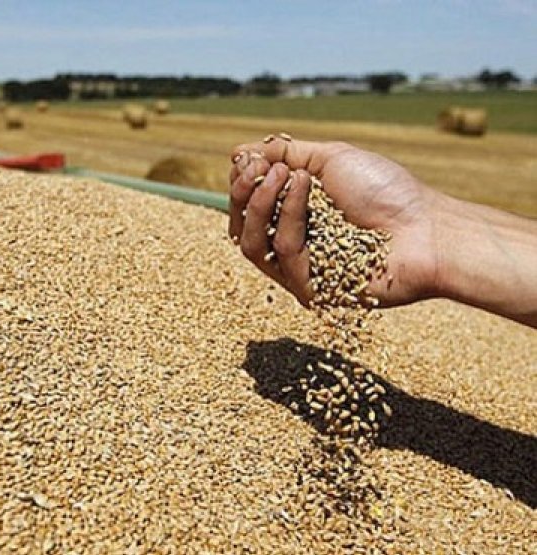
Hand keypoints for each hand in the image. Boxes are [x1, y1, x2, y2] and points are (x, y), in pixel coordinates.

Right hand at [228, 137, 441, 307]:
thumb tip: (238, 152)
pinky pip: (285, 253)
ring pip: (252, 244)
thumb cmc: (388, 191)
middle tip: (259, 167)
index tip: (251, 159)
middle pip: (242, 228)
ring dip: (260, 203)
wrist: (428, 226)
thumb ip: (285, 156)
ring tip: (284, 175)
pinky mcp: (311, 290)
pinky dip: (291, 215)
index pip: (247, 208)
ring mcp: (299, 273)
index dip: (242, 183)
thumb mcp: (331, 159)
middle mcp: (292, 248)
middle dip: (243, 193)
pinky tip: (305, 187)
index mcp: (294, 220)